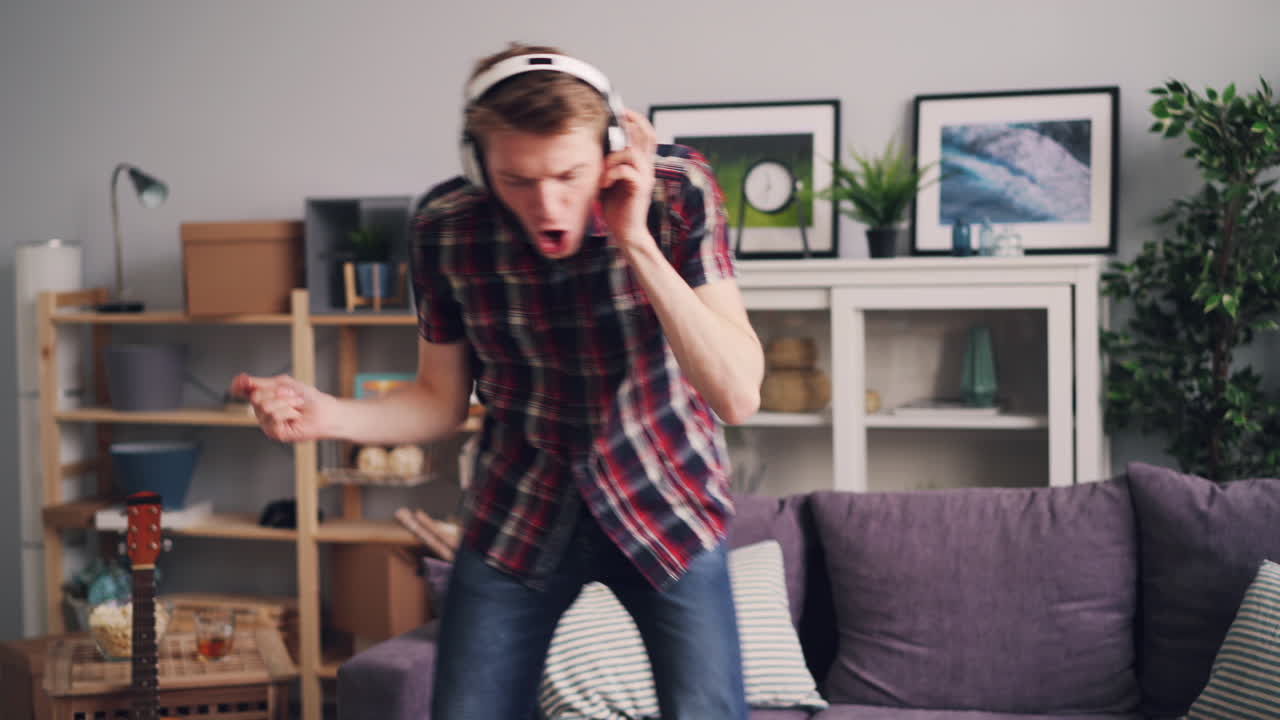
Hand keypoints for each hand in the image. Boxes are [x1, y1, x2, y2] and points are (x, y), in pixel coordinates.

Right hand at [230, 372, 336, 442]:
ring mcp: (268, 423)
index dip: (240, 385)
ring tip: (296, 406)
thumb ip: (262, 383)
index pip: (243, 391)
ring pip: (265, 406)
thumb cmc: (308, 399)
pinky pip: (275, 415)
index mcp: (263, 397)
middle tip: (291, 396)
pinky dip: (289, 411)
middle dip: (277, 393)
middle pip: (256, 397)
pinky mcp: (275, 433)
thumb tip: (244, 381)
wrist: (325, 411)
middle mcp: (262, 411)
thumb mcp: (284, 384)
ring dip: (286, 402)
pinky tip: (295, 416)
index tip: (243, 380)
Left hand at [599, 109, 658, 250]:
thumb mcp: (608, 179)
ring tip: (603, 172)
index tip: (623, 111)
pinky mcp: (640, 188)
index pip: (647, 135)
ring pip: (631, 152)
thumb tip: (593, 146)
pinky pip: (626, 171)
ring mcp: (645, 177)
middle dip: (633, 123)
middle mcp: (647, 167)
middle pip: (647, 136)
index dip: (637, 120)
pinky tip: (604, 185)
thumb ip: (607, 163)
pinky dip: (611, 174)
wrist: (627, 232)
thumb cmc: (616, 207)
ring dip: (612, 158)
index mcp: (641, 164)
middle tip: (619, 116)